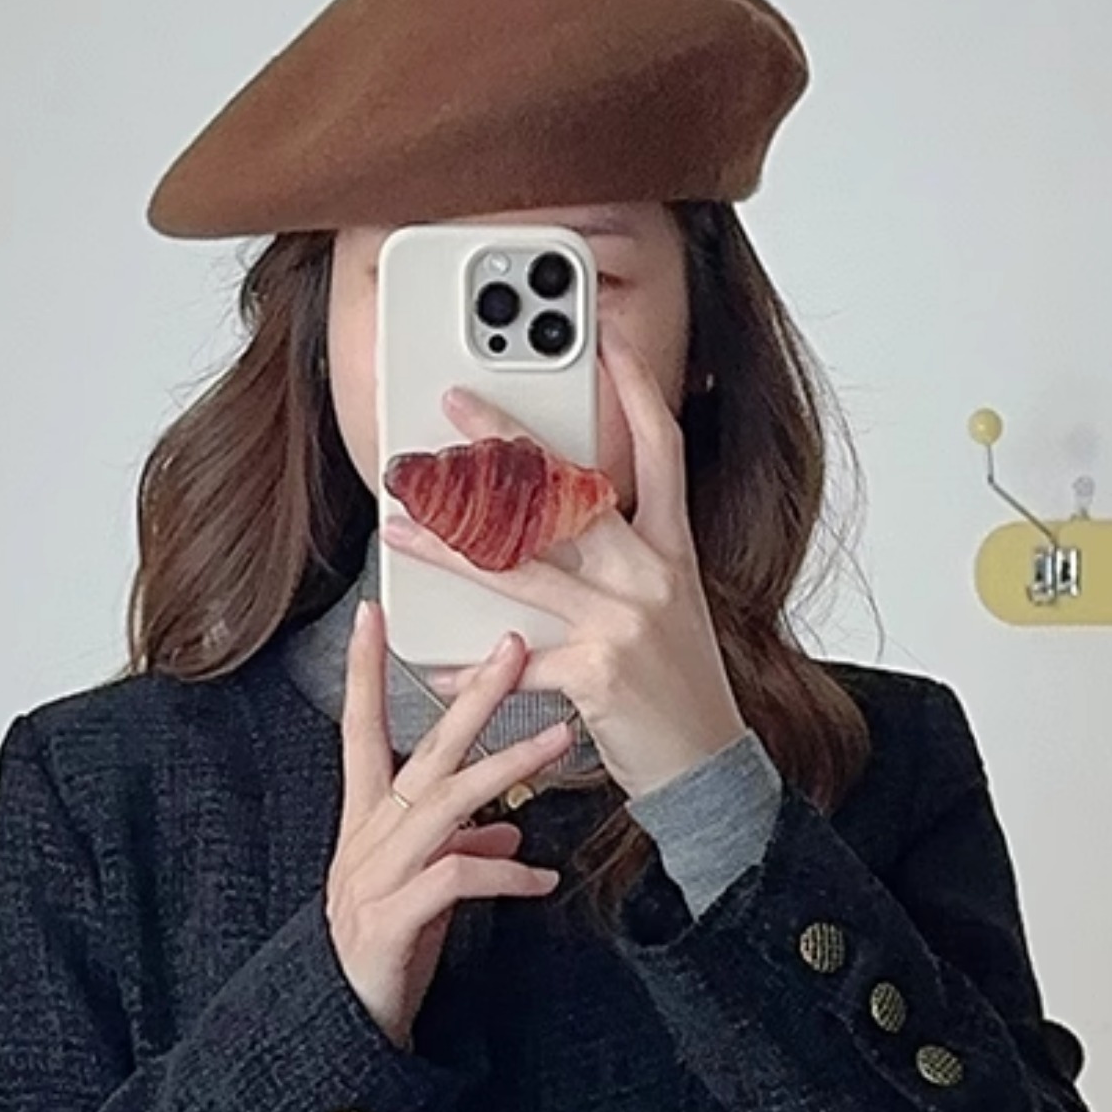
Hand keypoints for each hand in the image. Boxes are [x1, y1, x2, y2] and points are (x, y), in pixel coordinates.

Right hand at [328, 598, 568, 1050]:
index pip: (359, 730)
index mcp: (365, 823)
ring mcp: (375, 879)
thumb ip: (462, 850)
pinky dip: (504, 874)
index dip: (363, 673)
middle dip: (469, 699)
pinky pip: (457, 881)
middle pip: (420, 754)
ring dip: (505, 770)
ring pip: (444, 807)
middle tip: (513, 649)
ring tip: (558, 741)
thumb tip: (508, 828)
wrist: (343, 1029)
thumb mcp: (427, 892)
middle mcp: (365, 840)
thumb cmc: (387, 952)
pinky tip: (542, 880)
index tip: (373, 614)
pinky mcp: (392, 922)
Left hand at [383, 330, 750, 797]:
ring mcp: (624, 622)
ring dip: (450, 543)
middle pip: (570, 490)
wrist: (709, 769)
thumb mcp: (669, 609)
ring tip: (402, 522)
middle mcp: (650, 575)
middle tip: (456, 410)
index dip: (637, 390)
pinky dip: (471, 668)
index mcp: (671, 551)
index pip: (662, 450)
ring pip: (522, 566)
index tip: (608, 342)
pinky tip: (435, 662)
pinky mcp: (598, 675)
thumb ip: (623, 562)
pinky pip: (518, 662)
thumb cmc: (681, 692)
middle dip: (505, 444)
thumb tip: (557, 522)